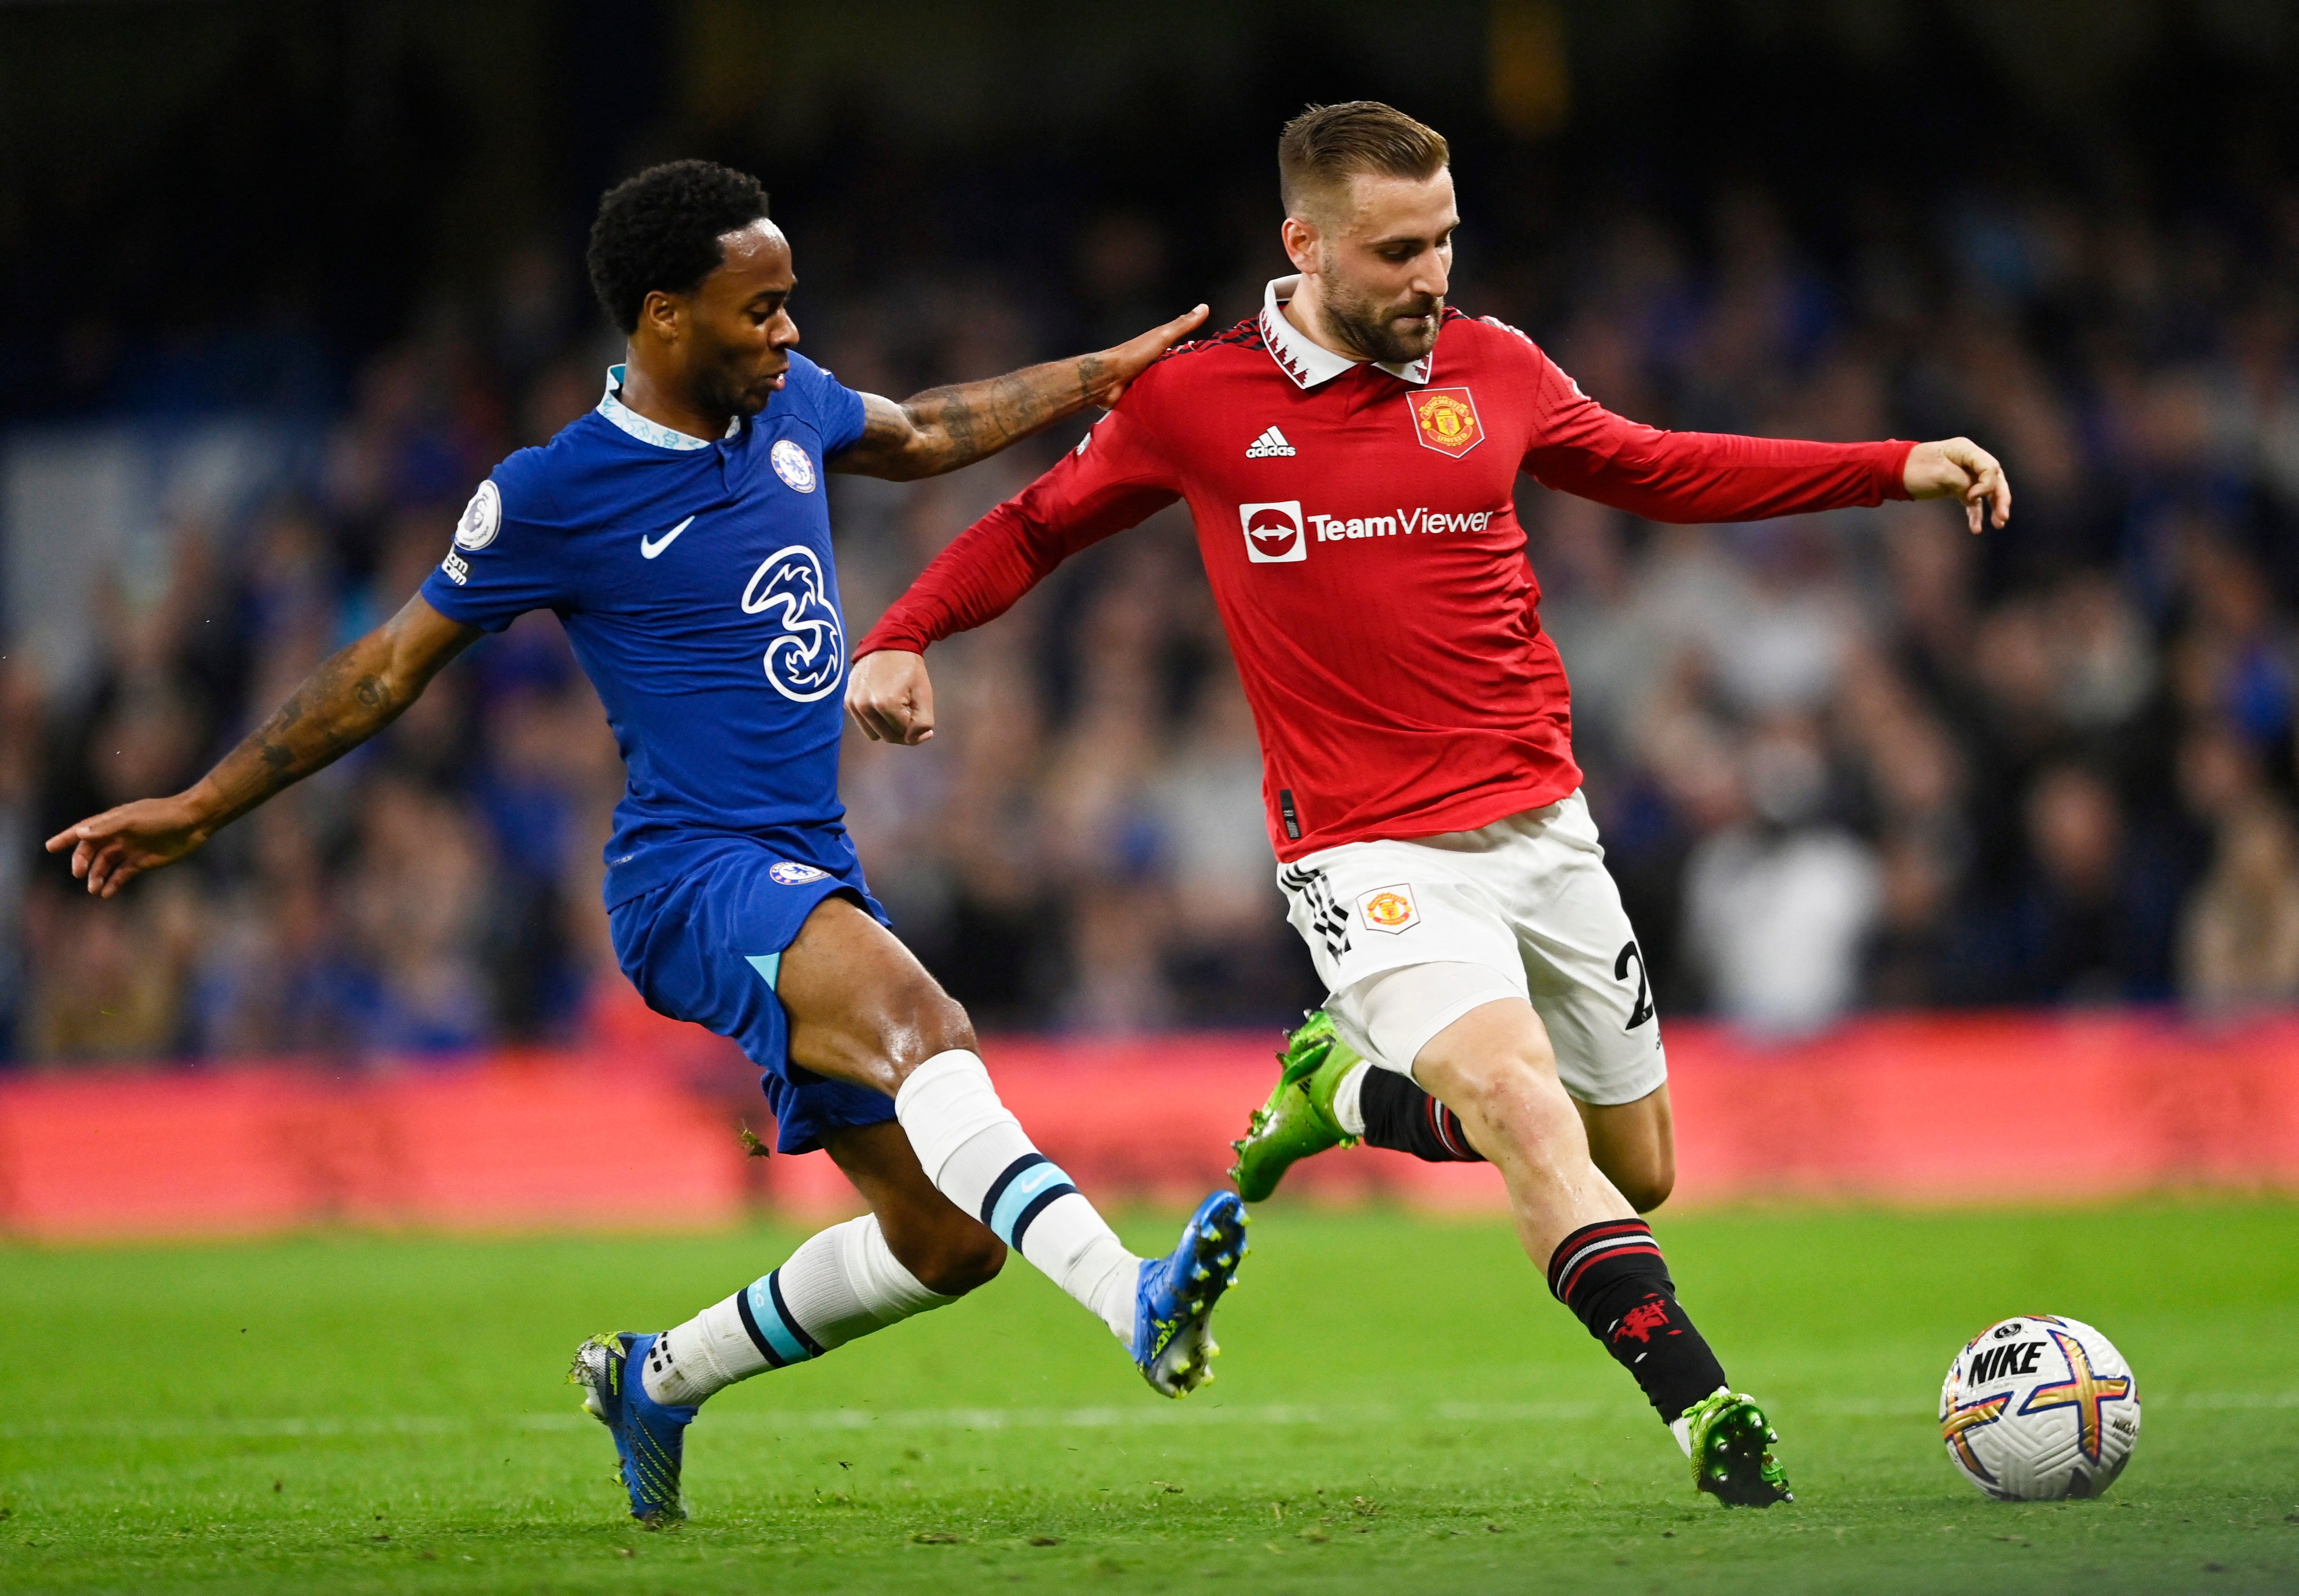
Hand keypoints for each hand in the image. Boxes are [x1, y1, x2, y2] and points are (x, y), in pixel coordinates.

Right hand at [45, 793, 212, 897]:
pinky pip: (122, 875)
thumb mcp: (132, 820)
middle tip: (78, 873)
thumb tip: (80, 834)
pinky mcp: (143, 862)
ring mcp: (130, 849)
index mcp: (113, 822)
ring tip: (93, 889)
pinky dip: (113, 884)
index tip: (49, 847)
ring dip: (97, 876)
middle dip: (82, 862)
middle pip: (92, 850)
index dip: (66, 838)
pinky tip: (107, 893)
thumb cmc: (162, 815)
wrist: (193, 822)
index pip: (84, 830)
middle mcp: (118, 835)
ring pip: (106, 865)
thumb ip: (107, 828)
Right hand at [845, 650, 936, 744]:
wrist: (888, 644)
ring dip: (887, 727)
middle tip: (910, 714)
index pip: (903, 734)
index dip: (916, 731)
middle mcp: (864, 705)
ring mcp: (853, 703)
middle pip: (887, 737)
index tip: (923, 721)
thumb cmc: (910, 669)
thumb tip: (912, 740)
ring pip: (874, 734)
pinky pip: (863, 723)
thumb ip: (923, 722)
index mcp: (885, 703)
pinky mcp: (847, 701)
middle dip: (902, 731)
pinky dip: (875, 719)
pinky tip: (882, 701)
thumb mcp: (924, 694)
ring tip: (896, 707)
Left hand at [1085, 304, 1209, 407]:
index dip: (1195, 355)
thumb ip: (1181, 325)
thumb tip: (1205, 307)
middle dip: (1188, 377)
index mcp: (1158, 348)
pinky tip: (1180, 411)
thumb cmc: (1134, 355)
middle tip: (1209, 387)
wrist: (1107, 379)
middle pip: (1175, 371)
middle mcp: (1153, 365)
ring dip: (1178, 392)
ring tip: (1199, 401)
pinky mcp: (1141, 398)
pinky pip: (1157, 402)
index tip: (1213, 363)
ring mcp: (1146, 382)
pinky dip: (1165, 405)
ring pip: (1167, 387)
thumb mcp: (1161, 337)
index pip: (1181, 351)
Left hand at [1903, 437, 2010, 533]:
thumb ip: (1963, 482)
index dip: (1986, 485)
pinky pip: (1971, 501)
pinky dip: (1975, 513)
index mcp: (1965, 450)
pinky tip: (1976, 528)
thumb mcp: (1940, 474)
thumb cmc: (1914, 469)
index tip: (1971, 497)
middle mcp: (1968, 460)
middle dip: (2000, 498)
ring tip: (1999, 524)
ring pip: (1986, 491)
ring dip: (1993, 507)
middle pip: (1994, 479)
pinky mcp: (1956, 487)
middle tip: (2003, 517)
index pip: (1990, 467)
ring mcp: (1964, 473)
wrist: (1891, 473)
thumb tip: (1975, 495)